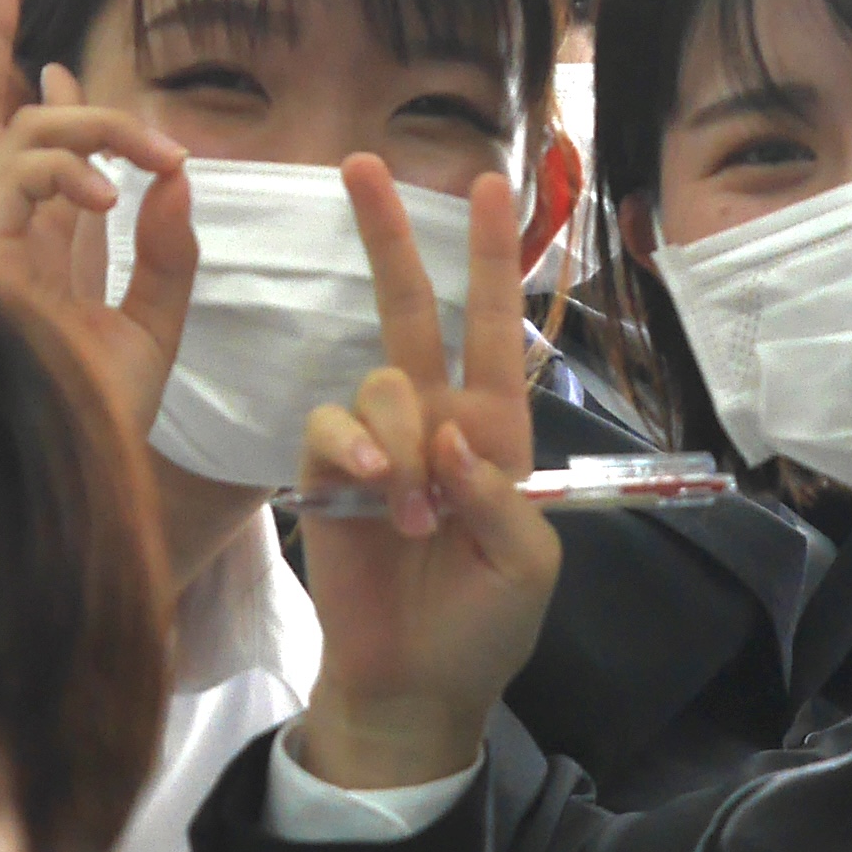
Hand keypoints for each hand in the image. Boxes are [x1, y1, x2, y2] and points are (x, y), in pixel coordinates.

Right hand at [0, 21, 194, 448]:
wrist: (78, 480)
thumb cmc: (106, 421)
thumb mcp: (158, 325)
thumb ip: (168, 251)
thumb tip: (176, 177)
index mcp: (36, 245)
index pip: (26, 146)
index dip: (30, 87)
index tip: (39, 33)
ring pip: (9, 132)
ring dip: (91, 119)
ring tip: (158, 155)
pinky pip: (15, 179)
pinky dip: (70, 168)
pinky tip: (120, 192)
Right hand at [288, 161, 559, 790]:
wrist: (415, 685)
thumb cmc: (483, 628)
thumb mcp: (525, 567)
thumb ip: (499, 499)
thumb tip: (450, 438)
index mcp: (497, 433)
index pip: (494, 328)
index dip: (488, 259)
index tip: (485, 185)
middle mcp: (435, 423)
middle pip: (409, 311)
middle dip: (390, 238)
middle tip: (361, 166)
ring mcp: (377, 446)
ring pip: (377, 381)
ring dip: (394, 441)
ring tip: (410, 516)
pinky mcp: (326, 475)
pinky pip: (329, 425)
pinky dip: (352, 450)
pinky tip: (369, 495)